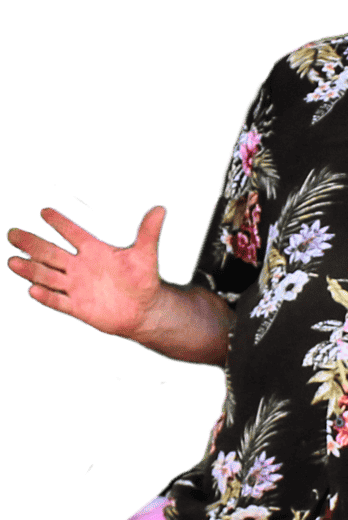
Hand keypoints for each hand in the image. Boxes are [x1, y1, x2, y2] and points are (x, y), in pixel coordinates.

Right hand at [7, 205, 167, 338]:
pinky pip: (58, 301)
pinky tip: (33, 290)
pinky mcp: (78, 307)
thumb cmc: (143, 281)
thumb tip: (161, 209)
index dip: (60, 223)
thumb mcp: (145, 256)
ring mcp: (76, 286)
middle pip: (50, 253)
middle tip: (12, 233)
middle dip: (32, 244)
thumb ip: (148, 233)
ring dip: (31, 270)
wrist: (143, 311)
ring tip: (12, 262)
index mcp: (94, 250)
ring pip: (48, 276)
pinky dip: (47, 297)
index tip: (45, 211)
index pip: (73, 233)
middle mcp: (80, 266)